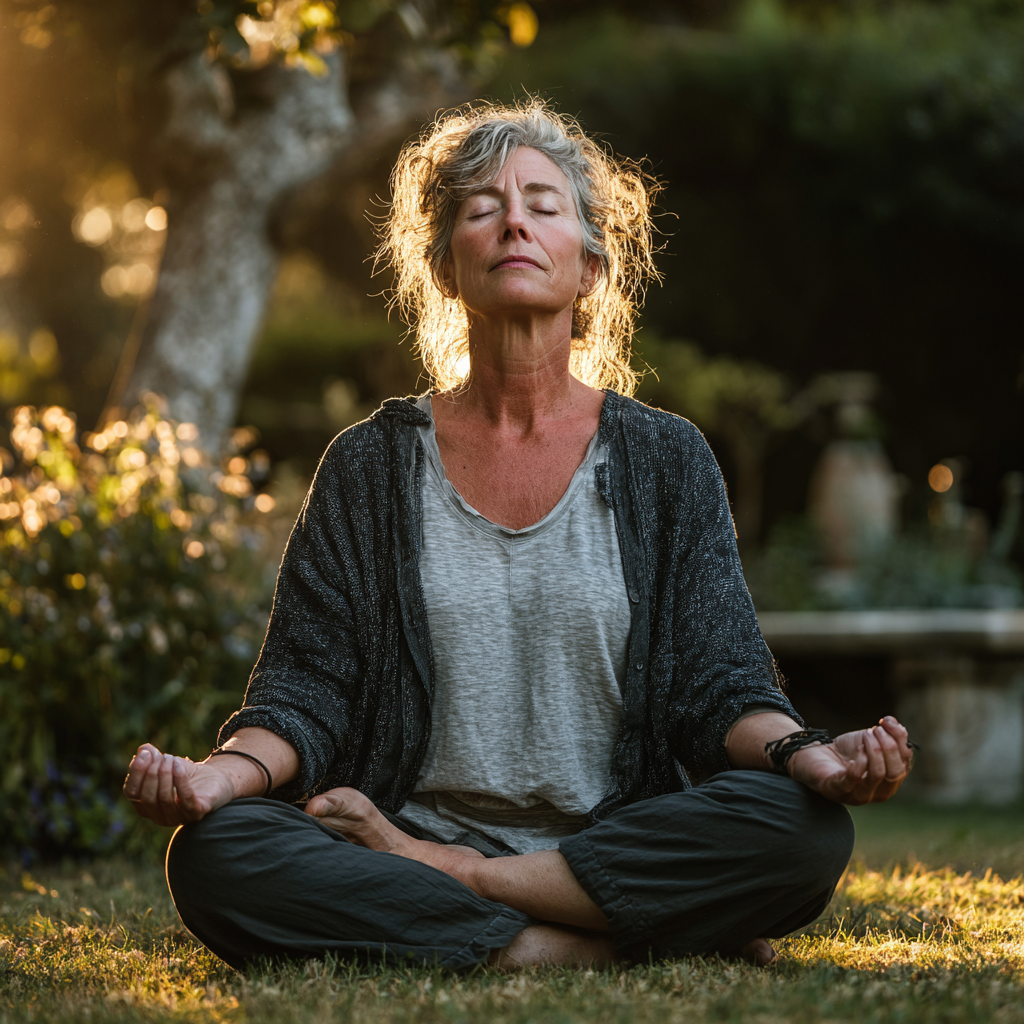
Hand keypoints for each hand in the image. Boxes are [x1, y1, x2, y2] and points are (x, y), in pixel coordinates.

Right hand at [123, 743, 237, 826]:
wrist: (215, 778)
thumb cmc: (186, 773)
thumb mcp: (165, 763)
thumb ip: (151, 757)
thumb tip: (143, 750)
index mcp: (145, 806)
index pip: (131, 793)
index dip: (136, 772)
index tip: (146, 753)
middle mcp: (158, 816)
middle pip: (146, 798)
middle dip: (152, 773)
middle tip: (163, 757)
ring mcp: (177, 818)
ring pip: (164, 799)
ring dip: (166, 775)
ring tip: (172, 759)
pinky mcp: (196, 814)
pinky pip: (185, 800)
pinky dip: (180, 780)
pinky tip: (179, 765)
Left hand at [787, 716, 913, 804]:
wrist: (816, 756)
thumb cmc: (847, 751)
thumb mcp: (870, 740)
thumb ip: (887, 733)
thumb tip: (895, 724)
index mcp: (890, 782)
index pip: (905, 764)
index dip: (899, 740)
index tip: (886, 722)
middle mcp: (878, 793)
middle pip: (895, 772)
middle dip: (888, 746)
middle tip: (876, 729)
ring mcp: (858, 796)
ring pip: (877, 775)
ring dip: (874, 750)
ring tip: (866, 734)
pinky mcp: (837, 792)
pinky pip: (853, 779)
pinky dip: (859, 760)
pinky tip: (858, 749)